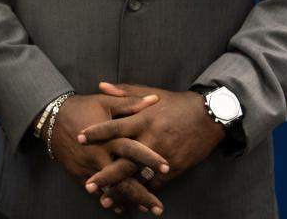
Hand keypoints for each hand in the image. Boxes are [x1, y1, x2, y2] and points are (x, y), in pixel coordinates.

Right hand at [46, 91, 168, 213]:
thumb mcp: (105, 103)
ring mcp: (88, 167)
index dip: (149, 159)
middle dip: (142, 194)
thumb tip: (154, 99)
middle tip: (159, 207)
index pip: (132, 149)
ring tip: (146, 209)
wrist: (51, 117)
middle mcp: (98, 155)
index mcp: (108, 137)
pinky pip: (96, 191)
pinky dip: (110, 199)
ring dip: (128, 200)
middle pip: (122, 178)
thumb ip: (131, 103)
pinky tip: (123, 207)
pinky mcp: (79, 173)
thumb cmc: (81, 107)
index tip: (167, 168)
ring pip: (110, 189)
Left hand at [78, 83, 225, 198]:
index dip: (97, 133)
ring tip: (105, 200)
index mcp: (143, 119)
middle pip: (125, 159)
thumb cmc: (175, 103)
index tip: (79, 138)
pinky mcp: (174, 168)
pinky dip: (143, 192)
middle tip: (89, 184)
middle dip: (107, 174)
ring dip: (122, 190)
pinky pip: (156, 183)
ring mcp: (163, 156)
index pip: (115, 126)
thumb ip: (123, 92)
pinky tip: (131, 202)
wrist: (208, 116)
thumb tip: (100, 85)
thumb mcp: (150, 93)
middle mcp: (151, 139)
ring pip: (139, 177)